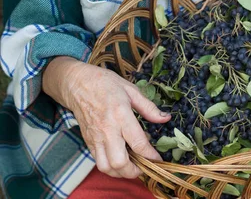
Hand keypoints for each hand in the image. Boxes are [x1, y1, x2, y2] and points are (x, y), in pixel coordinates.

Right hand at [44, 57, 170, 178]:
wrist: (78, 83)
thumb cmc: (106, 83)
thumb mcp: (131, 90)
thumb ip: (148, 107)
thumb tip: (166, 118)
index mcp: (120, 114)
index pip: (138, 143)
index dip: (151, 155)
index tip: (158, 159)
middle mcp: (107, 129)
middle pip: (120, 162)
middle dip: (135, 171)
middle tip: (145, 165)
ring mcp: (96, 137)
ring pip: (106, 167)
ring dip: (121, 172)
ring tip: (132, 165)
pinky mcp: (88, 141)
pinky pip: (98, 162)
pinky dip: (110, 167)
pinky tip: (119, 159)